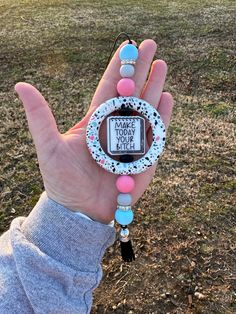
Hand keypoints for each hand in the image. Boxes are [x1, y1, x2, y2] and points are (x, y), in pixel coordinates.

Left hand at [15, 39, 173, 223]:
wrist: (80, 210)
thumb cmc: (62, 182)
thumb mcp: (48, 147)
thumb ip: (39, 118)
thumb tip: (21, 85)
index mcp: (94, 121)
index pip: (108, 87)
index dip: (118, 66)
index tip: (128, 45)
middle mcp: (114, 127)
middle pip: (130, 93)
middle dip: (141, 69)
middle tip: (151, 46)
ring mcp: (130, 141)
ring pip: (145, 109)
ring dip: (154, 87)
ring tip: (161, 65)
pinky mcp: (143, 158)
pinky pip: (155, 134)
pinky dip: (162, 116)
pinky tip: (167, 98)